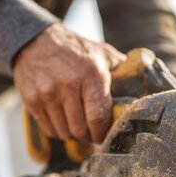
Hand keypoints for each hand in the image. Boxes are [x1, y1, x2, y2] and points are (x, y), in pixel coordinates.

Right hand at [13, 23, 125, 142]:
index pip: (98, 118)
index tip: (103, 135)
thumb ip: (122, 72)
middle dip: (88, 136)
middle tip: (91, 133)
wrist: (35, 40)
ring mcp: (47, 93)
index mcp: (91, 74)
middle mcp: (68, 84)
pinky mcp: (32, 100)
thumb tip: (144, 89)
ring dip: (72, 134)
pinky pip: (48, 129)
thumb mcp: (102, 54)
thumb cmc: (75, 50)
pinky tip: (61, 120)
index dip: (102, 133)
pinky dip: (57, 130)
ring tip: (76, 125)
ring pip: (64, 132)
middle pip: (80, 130)